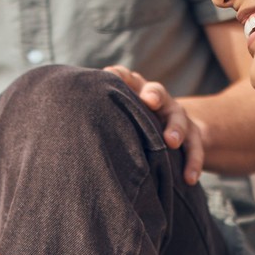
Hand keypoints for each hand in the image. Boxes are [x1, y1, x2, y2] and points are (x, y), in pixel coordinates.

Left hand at [104, 64, 205, 183]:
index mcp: (134, 91)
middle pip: (157, 91)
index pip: (126, 77)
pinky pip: (196, 146)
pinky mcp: (193, 134)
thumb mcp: (116, 120)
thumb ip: (99, 120)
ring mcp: (176, 115)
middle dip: (153, 94)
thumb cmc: (129, 127)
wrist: (168, 133)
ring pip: (179, 117)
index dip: (119, 75)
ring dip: (176, 128)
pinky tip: (189, 179)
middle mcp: (157, 99)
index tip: (109, 75)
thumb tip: (58, 132)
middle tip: (149, 101)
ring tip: (170, 142)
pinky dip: (193, 161)